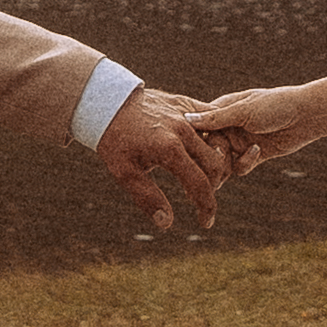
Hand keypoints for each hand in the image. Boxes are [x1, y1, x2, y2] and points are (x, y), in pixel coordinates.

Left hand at [93, 91, 242, 235]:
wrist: (107, 102)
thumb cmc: (114, 140)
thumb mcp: (124, 173)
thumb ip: (147, 198)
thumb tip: (166, 223)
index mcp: (169, 149)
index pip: (200, 184)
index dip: (207, 207)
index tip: (206, 222)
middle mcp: (183, 130)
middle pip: (216, 164)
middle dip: (213, 186)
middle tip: (201, 197)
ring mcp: (186, 114)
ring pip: (218, 141)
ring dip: (216, 162)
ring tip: (202, 176)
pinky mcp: (185, 103)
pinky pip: (211, 122)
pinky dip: (213, 138)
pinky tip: (202, 151)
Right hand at [206, 84, 326, 175]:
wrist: (307, 115)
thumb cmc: (276, 104)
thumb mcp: (244, 111)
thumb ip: (217, 118)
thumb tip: (187, 120)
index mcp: (221, 110)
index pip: (199, 129)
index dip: (196, 141)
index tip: (194, 150)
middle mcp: (228, 127)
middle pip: (208, 149)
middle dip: (212, 158)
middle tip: (219, 160)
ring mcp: (241, 142)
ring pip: (222, 162)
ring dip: (227, 164)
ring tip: (232, 161)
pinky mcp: (254, 155)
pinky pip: (240, 167)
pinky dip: (245, 163)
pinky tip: (256, 152)